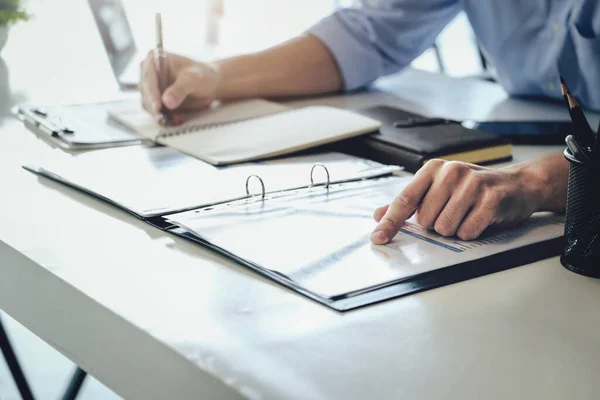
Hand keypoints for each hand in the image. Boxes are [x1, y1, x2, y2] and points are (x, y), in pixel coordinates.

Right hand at [140, 52, 219, 121]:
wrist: (209, 85)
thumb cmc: (202, 75)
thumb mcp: (193, 80)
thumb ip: (180, 89)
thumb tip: (167, 102)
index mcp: (155, 59)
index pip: (148, 77)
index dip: (151, 93)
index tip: (157, 106)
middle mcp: (149, 72)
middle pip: (145, 92)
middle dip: (154, 106)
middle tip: (162, 117)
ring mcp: (151, 87)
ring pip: (148, 103)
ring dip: (159, 113)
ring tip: (174, 119)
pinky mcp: (156, 99)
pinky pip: (155, 111)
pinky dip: (163, 117)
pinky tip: (175, 119)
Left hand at [370, 159, 555, 243]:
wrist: (517, 185)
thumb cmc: (473, 189)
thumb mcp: (438, 190)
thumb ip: (409, 203)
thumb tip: (378, 215)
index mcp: (432, 169)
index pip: (404, 199)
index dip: (390, 222)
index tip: (378, 238)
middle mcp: (450, 172)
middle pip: (426, 220)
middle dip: (437, 224)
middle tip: (454, 212)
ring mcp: (472, 184)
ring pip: (445, 228)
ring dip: (455, 229)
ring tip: (468, 214)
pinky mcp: (490, 200)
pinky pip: (467, 232)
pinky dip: (471, 232)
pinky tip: (480, 219)